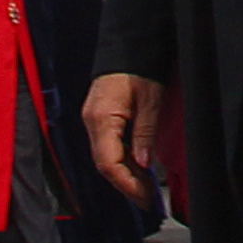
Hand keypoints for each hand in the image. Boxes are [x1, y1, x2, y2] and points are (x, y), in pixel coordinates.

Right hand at [82, 72, 160, 206]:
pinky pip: (107, 146)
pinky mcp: (98, 118)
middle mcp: (91, 121)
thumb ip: (144, 133)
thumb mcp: (150, 100)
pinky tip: (137, 167)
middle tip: (147, 198)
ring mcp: (93, 120)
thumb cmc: (139, 66)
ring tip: (145, 187)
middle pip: (104, 164)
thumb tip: (143, 164)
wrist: (129, 43)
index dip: (126, 184)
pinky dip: (122, 160)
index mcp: (102, 118)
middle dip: (126, 183)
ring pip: (105, 157)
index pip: (108, 163)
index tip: (144, 197)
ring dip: (125, 173)